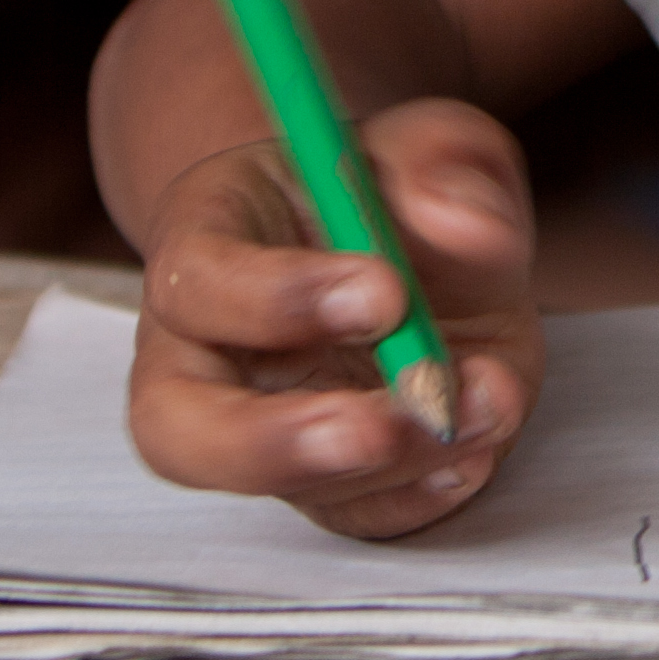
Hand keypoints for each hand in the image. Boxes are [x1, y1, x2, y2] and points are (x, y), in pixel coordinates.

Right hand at [125, 99, 545, 537]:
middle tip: (378, 424)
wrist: (409, 249)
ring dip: (386, 464)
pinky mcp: (325, 478)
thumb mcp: (430, 144)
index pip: (198, 281)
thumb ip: (446, 162)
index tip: (387, 292)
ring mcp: (259, 429)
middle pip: (177, 426)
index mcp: (205, 242)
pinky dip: (417, 496)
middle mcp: (206, 353)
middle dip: (275, 440)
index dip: (281, 296)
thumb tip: (460, 218)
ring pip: (277, 485)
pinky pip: (351, 515)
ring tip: (481, 403)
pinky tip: (475, 449)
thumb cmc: (392, 192)